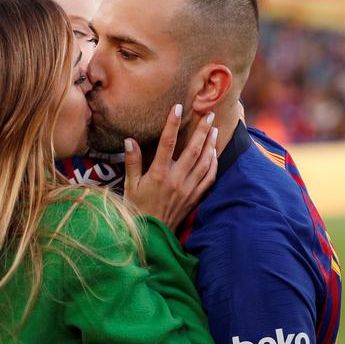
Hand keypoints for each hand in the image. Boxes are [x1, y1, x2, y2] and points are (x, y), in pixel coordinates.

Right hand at [123, 104, 217, 230]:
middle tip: (209, 114)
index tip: (178, 107)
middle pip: (193, 150)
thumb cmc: (137, 210)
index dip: (172, 123)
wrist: (151, 236)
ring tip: (214, 129)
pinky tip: (214, 154)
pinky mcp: (194, 198)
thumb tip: (129, 140)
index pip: (167, 143)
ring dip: (210, 144)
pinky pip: (209, 178)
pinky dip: (213, 164)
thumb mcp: (130, 186)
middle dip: (202, 130)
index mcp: (158, 174)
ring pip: (204, 162)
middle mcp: (176, 180)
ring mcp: (188, 189)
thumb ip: (132, 162)